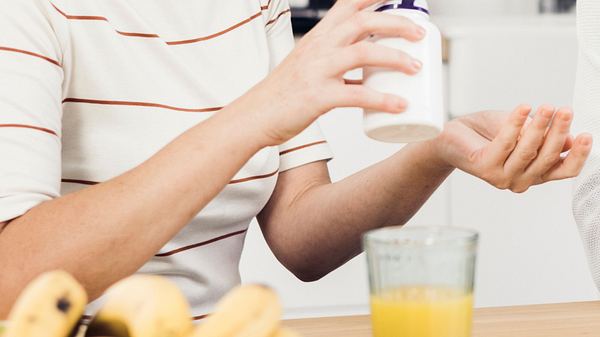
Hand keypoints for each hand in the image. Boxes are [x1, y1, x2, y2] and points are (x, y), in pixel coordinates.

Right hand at [250, 0, 424, 145]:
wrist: (255, 115)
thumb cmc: (282, 93)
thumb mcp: (309, 65)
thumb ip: (338, 63)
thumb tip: (370, 72)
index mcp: (319, 36)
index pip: (349, 3)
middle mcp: (319, 46)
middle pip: (364, 21)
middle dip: (397, 23)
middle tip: (420, 34)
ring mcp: (318, 70)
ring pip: (364, 52)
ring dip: (396, 57)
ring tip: (416, 68)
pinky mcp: (318, 96)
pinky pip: (356, 94)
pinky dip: (382, 100)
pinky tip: (399, 105)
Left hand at [434, 105, 592, 192]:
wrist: (452, 136)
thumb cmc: (487, 133)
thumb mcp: (522, 131)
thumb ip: (543, 137)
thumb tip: (569, 139)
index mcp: (533, 173)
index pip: (563, 170)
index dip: (577, 155)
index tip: (586, 135)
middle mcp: (519, 180)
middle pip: (547, 158)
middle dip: (559, 132)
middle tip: (565, 110)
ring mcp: (501, 177)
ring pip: (528, 150)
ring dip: (540, 126)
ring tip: (547, 107)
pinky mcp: (485, 167)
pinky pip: (505, 142)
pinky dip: (515, 123)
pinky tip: (523, 108)